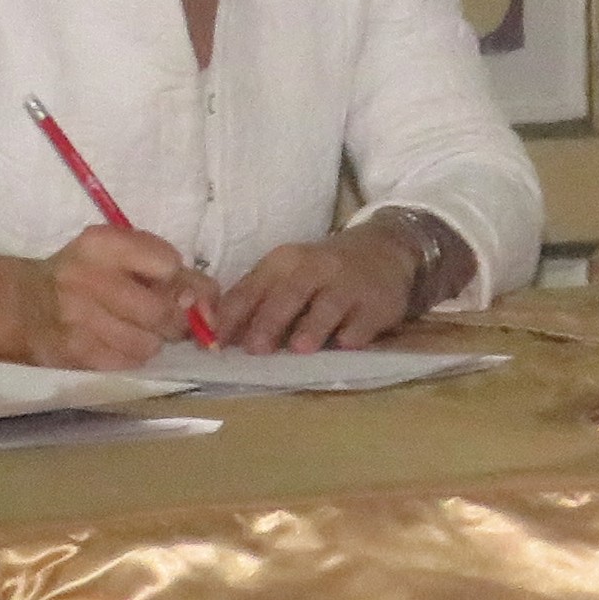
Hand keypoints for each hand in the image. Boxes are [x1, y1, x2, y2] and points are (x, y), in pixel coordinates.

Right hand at [0, 228, 205, 371]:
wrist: (22, 304)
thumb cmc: (87, 274)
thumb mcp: (124, 254)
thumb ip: (173, 270)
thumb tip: (208, 302)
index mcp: (100, 244)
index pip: (169, 264)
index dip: (177, 280)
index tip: (166, 284)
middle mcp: (84, 277)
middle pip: (163, 310)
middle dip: (173, 318)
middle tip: (160, 316)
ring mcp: (75, 318)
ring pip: (149, 342)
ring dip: (152, 340)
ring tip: (132, 328)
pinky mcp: (72, 353)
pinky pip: (128, 363)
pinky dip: (132, 356)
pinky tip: (115, 343)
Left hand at [212, 226, 434, 353]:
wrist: (383, 251)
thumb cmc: (321, 272)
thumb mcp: (286, 275)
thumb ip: (255, 302)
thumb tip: (218, 339)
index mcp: (283, 262)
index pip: (251, 289)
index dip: (232, 317)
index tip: (215, 345)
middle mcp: (316, 268)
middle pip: (289, 294)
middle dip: (270, 321)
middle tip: (256, 349)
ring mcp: (349, 285)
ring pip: (328, 306)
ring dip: (313, 327)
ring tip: (301, 348)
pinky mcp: (378, 303)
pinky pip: (362, 322)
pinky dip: (352, 335)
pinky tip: (344, 344)